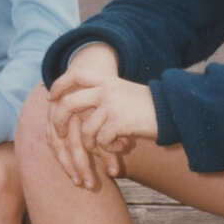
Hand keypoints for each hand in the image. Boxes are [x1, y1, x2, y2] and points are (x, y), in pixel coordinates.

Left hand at [46, 49, 156, 187]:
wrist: (171, 110)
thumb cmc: (146, 106)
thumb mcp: (121, 92)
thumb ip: (101, 94)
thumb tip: (75, 106)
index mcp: (105, 80)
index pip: (75, 75)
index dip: (60, 85)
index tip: (51, 97)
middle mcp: (105, 89)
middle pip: (68, 104)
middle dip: (59, 122)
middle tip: (60, 134)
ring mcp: (111, 105)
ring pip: (85, 130)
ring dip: (91, 144)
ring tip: (104, 146)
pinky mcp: (119, 122)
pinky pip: (101, 140)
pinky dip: (108, 148)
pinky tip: (122, 145)